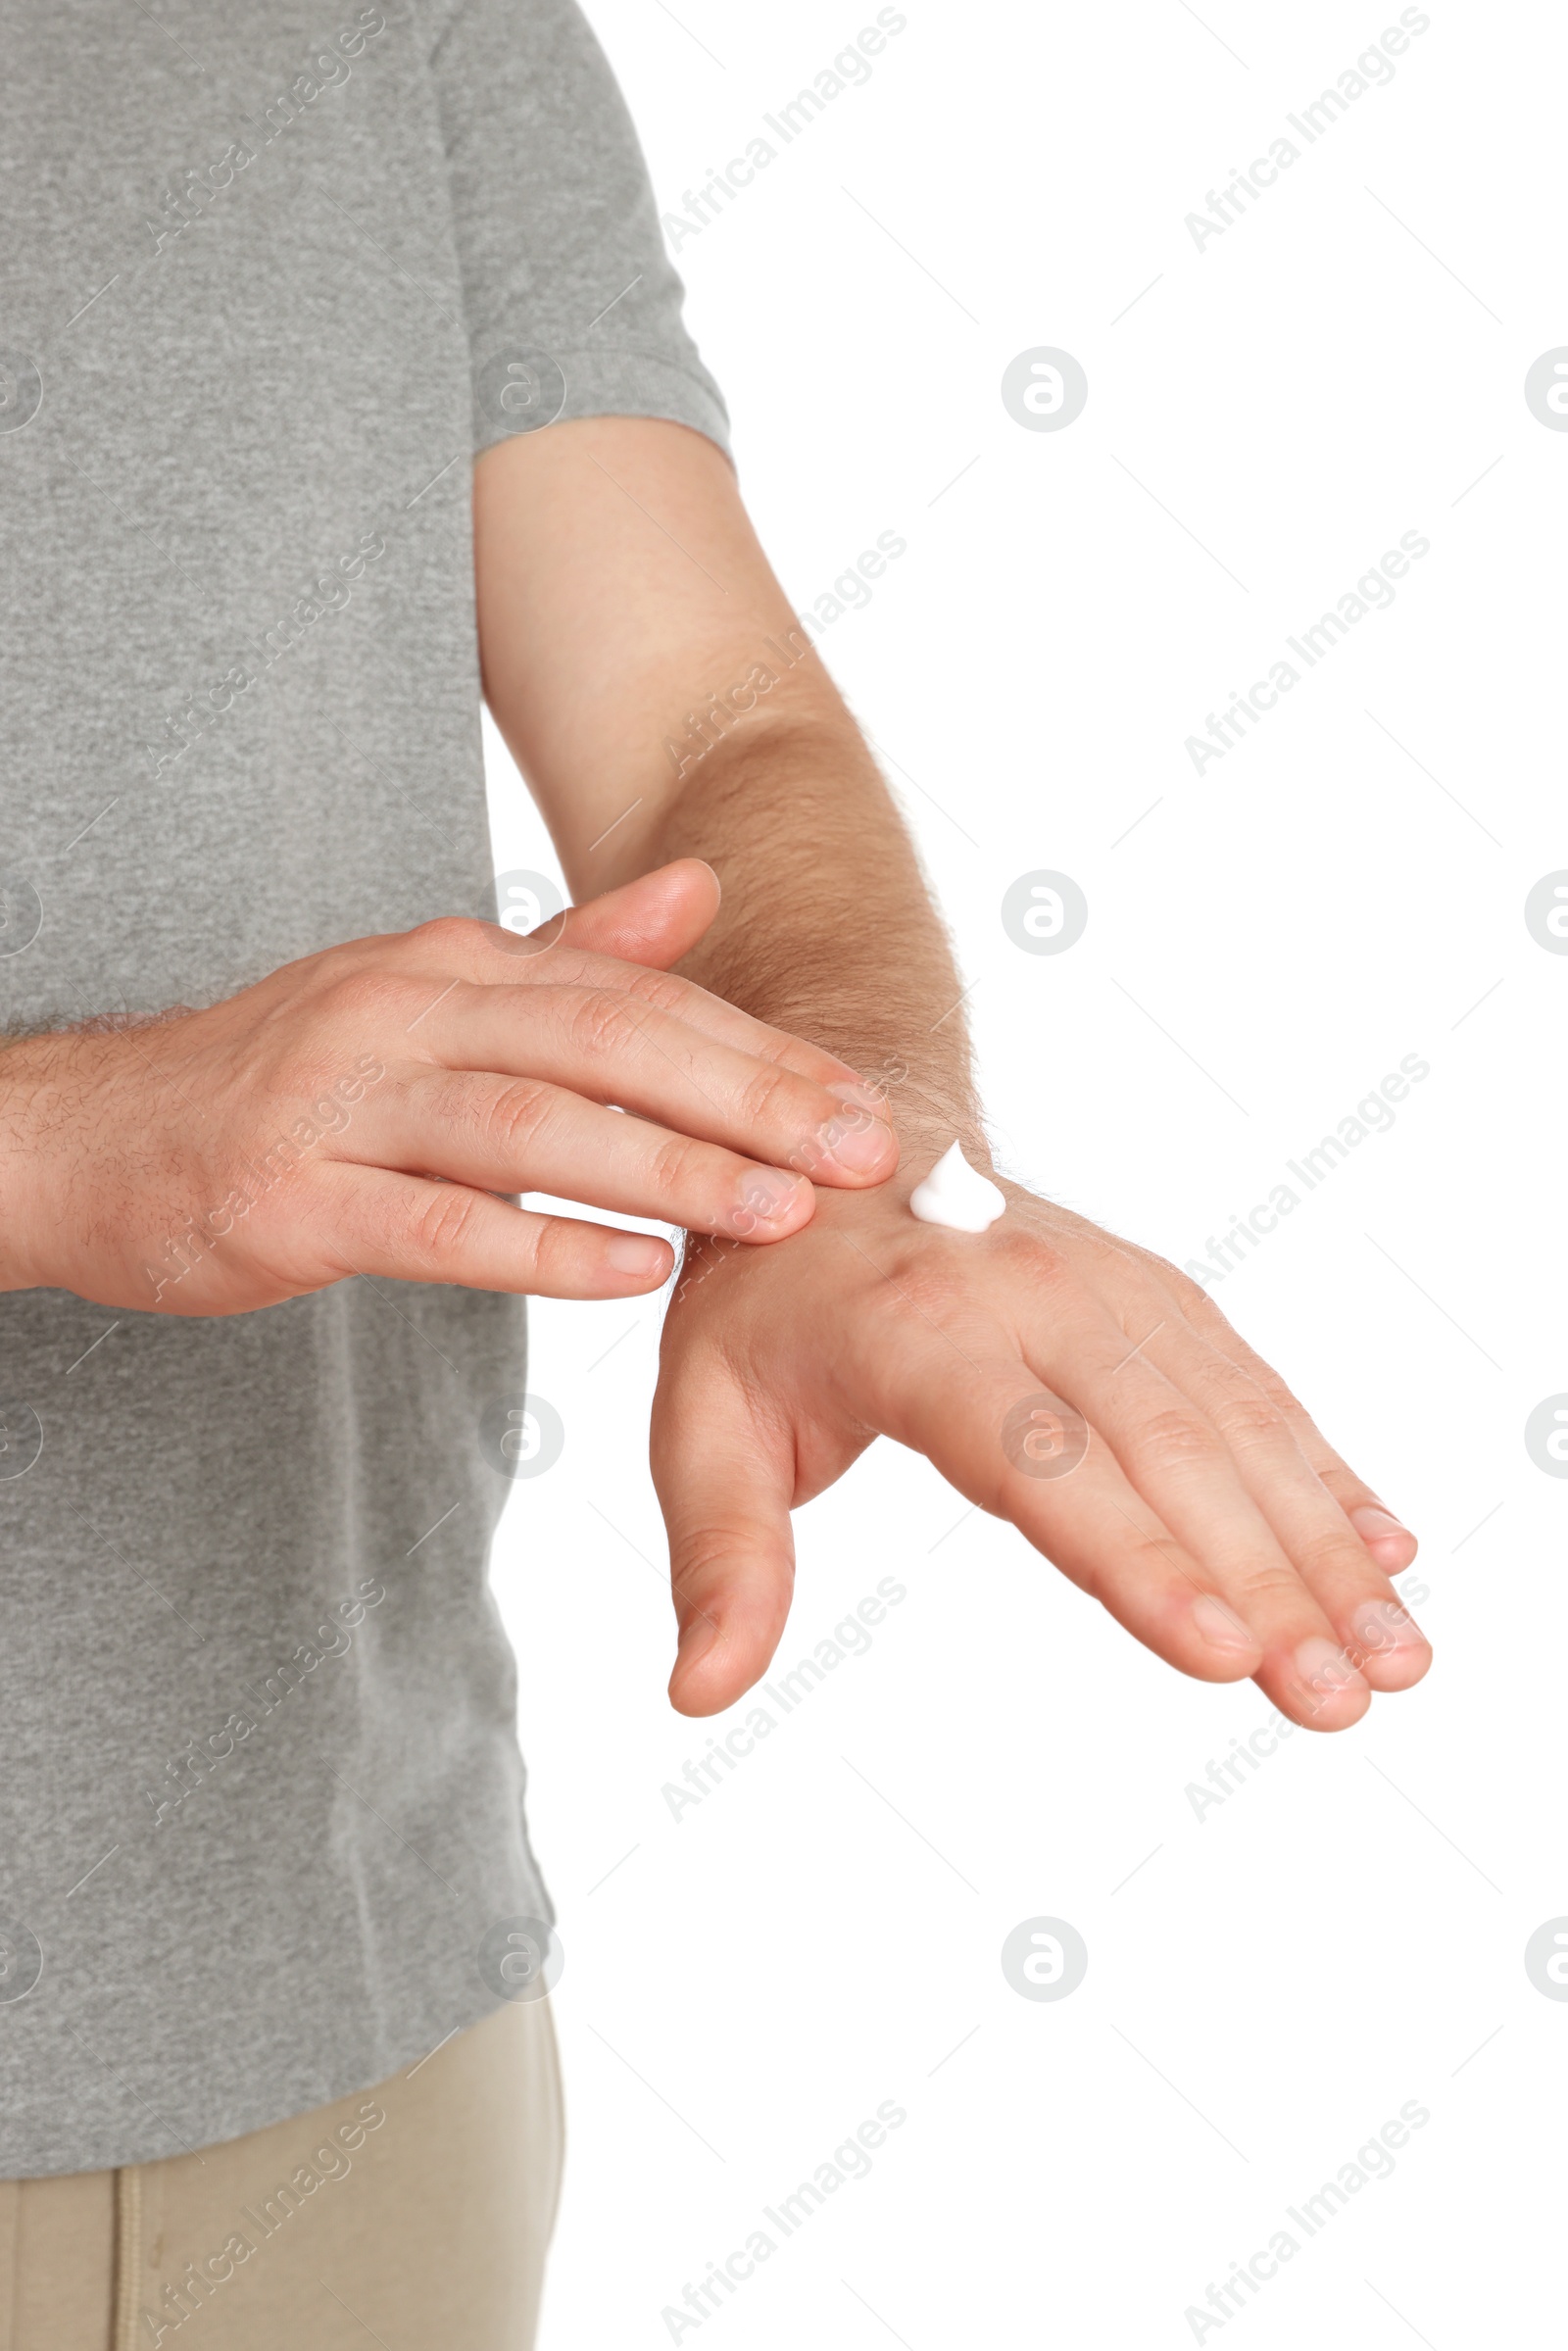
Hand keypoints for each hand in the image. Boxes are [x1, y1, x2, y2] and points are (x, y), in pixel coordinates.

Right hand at [0, 861, 897, 1314]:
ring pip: (527, 1125)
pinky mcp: (288, 1197)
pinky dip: (539, 1245)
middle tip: (860, 1153)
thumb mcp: (430, 995)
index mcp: (453, 965)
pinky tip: (634, 1271)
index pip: (634, 997)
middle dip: (744, 1097)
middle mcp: (403, 1010)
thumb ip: (572, 956)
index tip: (864, 1106)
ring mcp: (340, 1102)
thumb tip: (701, 887)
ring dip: (665, 1168)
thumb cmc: (289, 1078)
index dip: (757, 1052)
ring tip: (778, 1213)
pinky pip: (430, 1222)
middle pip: (602, 1043)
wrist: (90, 1135)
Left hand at [651, 1128, 1427, 1733]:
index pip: (1038, 1456)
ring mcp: (1106, 1288)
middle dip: (1264, 1580)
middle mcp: (1029, 1297)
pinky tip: (1379, 1549)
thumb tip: (699, 1691)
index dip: (1132, 1555)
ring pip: (1232, 1420)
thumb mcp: (700, 1417)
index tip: (1218, 1649)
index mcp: (913, 1331)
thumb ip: (722, 1556)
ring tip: (1390, 1650)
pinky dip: (1319, 1469)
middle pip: (1166, 1449)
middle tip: (1338, 1699)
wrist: (837, 1131)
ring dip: (1319, 1538)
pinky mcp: (1151, 1295)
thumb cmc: (764, 1296)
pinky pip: (1250, 1384)